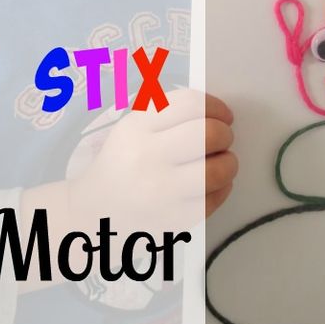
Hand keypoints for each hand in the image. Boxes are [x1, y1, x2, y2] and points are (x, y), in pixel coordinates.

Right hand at [69, 89, 237, 229]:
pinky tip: (215, 185)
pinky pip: (215, 198)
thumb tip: (216, 113)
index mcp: (135, 127)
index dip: (215, 106)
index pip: (190, 104)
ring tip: (223, 163)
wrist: (94, 214)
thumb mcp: (131, 129)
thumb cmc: (120, 166)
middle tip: (222, 139)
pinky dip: (224, 188)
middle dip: (225, 133)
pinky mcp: (175, 219)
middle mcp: (147, 156)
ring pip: (219, 169)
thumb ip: (168, 114)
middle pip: (209, 133)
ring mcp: (162, 191)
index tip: (223, 115)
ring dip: (229, 162)